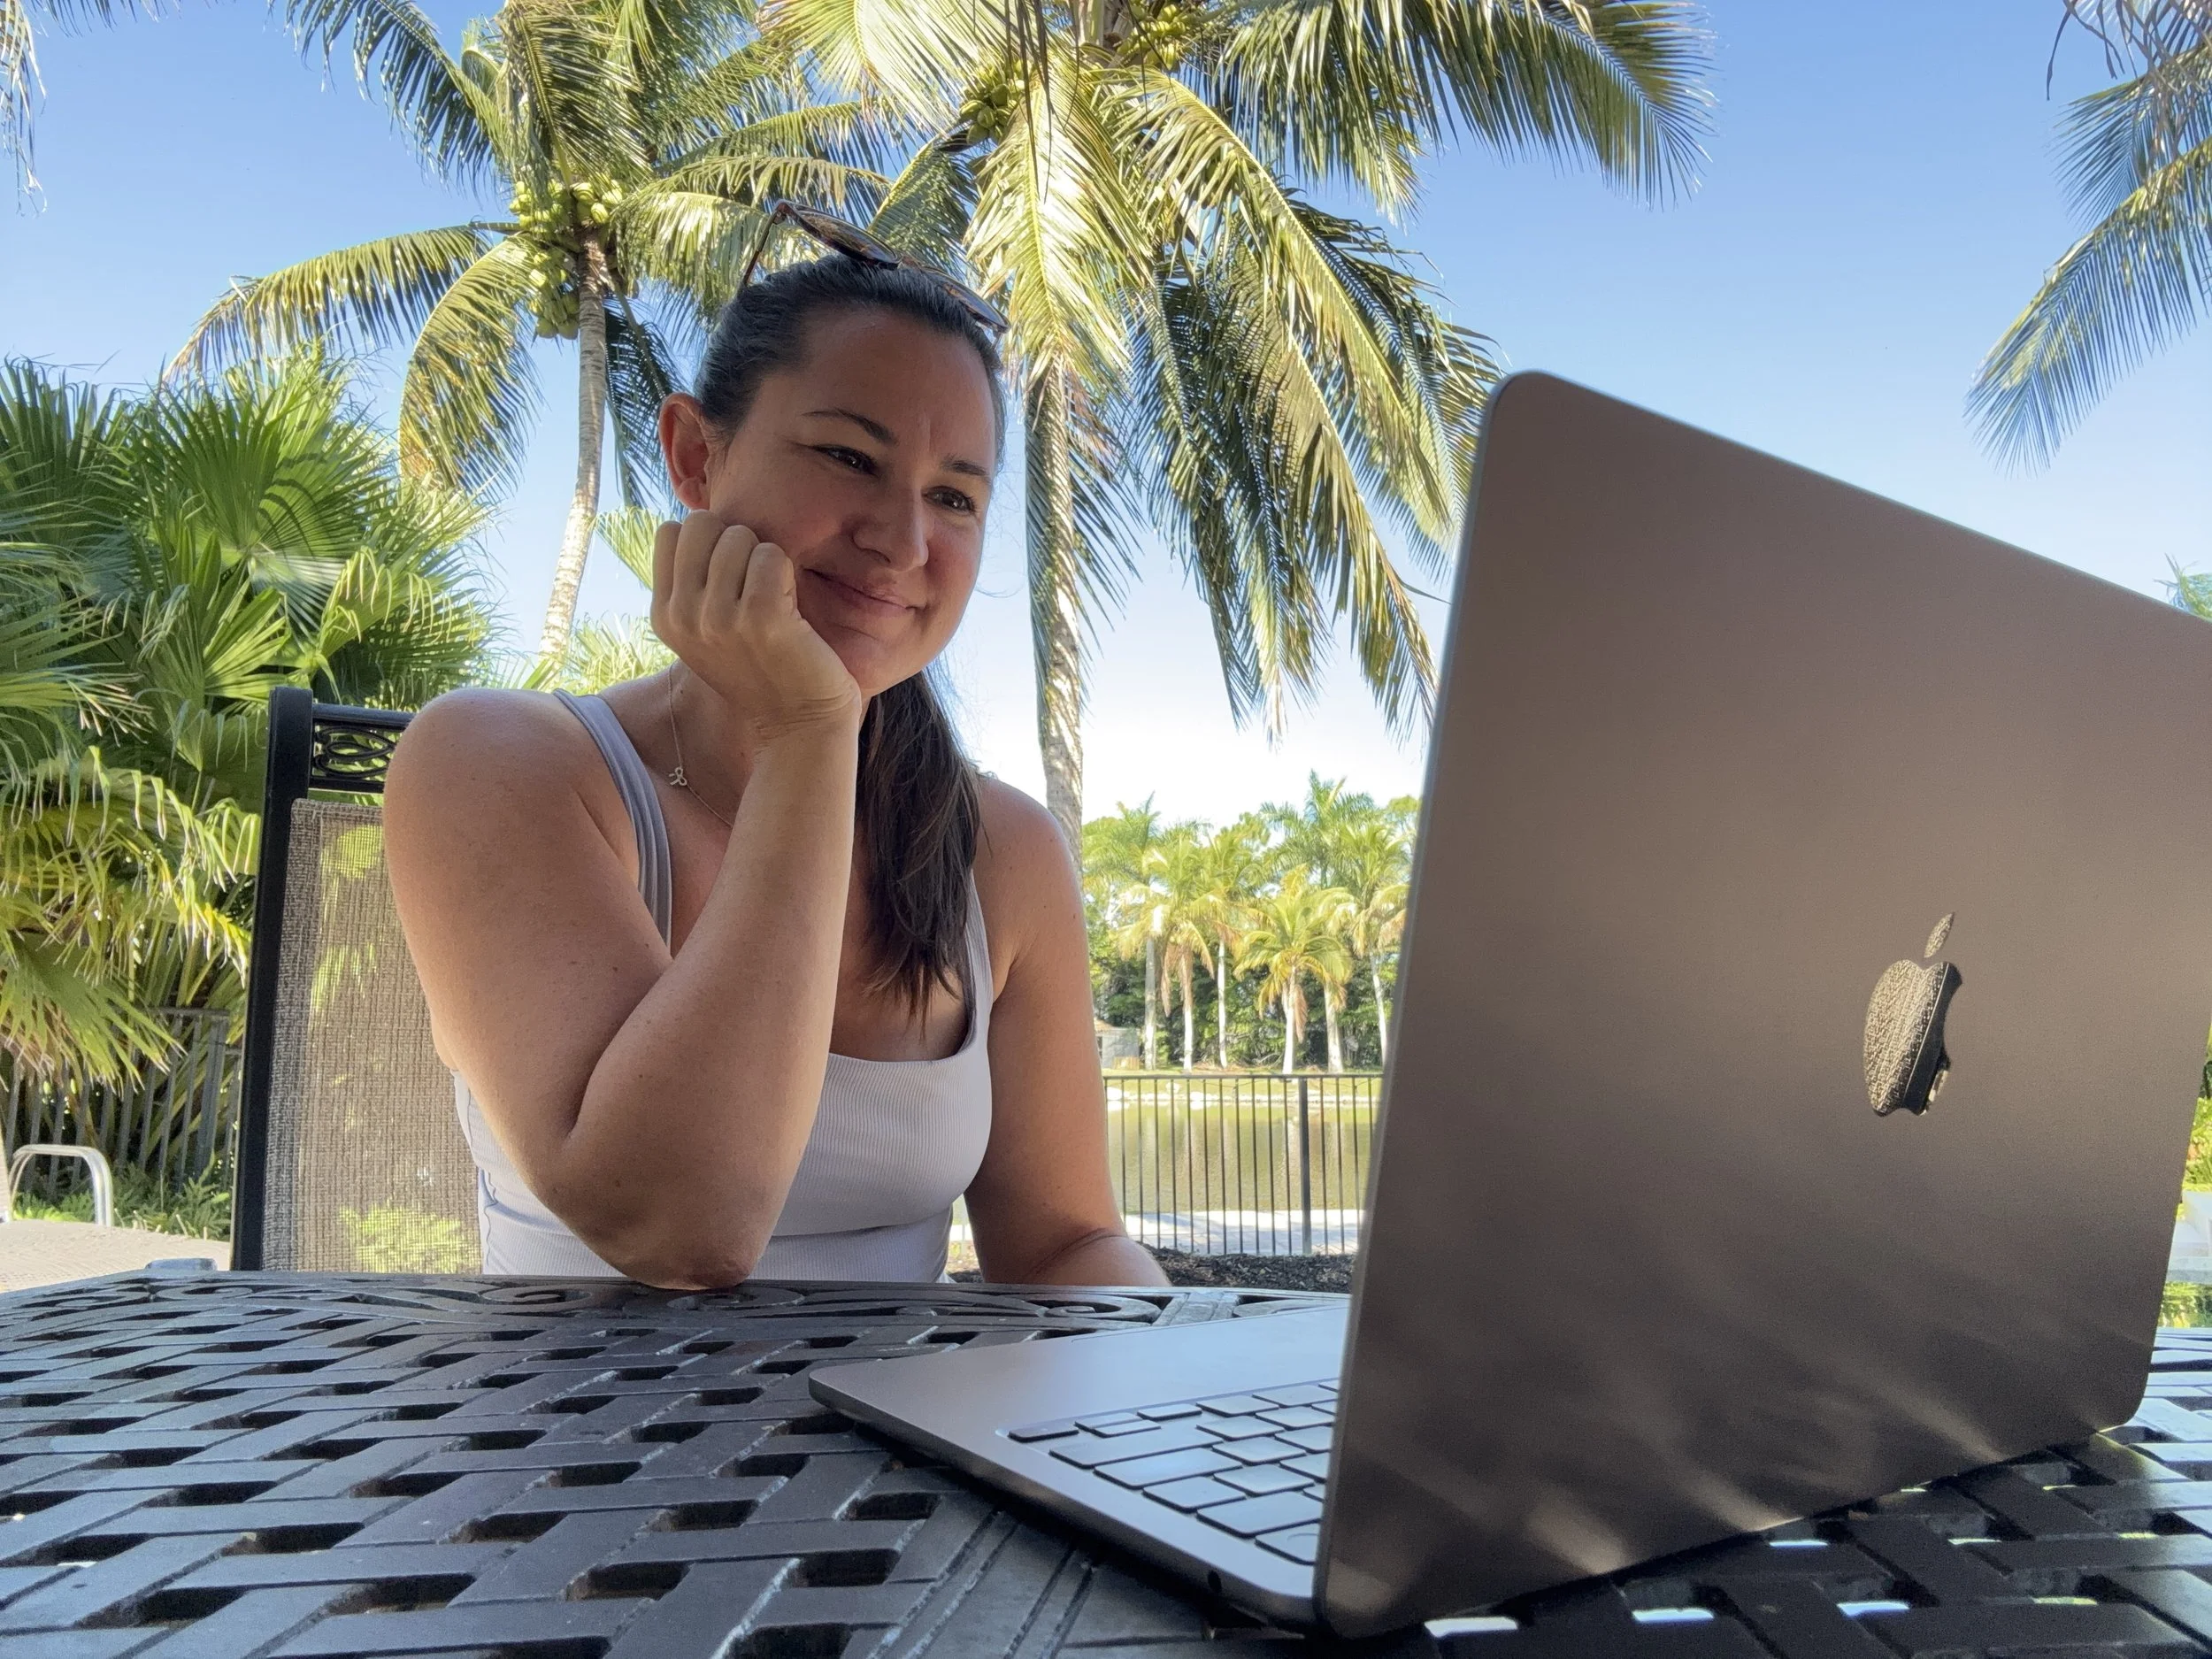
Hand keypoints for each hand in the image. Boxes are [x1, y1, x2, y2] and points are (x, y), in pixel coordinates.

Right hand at [650, 513, 863, 743]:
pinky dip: (787, 572)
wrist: (798, 725)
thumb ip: (693, 584)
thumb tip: (697, 520)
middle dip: (735, 540)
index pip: (670, 531)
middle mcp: (683, 615)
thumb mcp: (707, 632)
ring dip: (765, 558)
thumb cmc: (762, 670)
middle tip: (756, 583)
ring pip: (739, 536)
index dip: (707, 540)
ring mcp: (719, 617)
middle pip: (702, 524)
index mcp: (664, 616)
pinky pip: (772, 555)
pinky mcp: (761, 617)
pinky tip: (791, 609)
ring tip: (774, 601)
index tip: (730, 575)